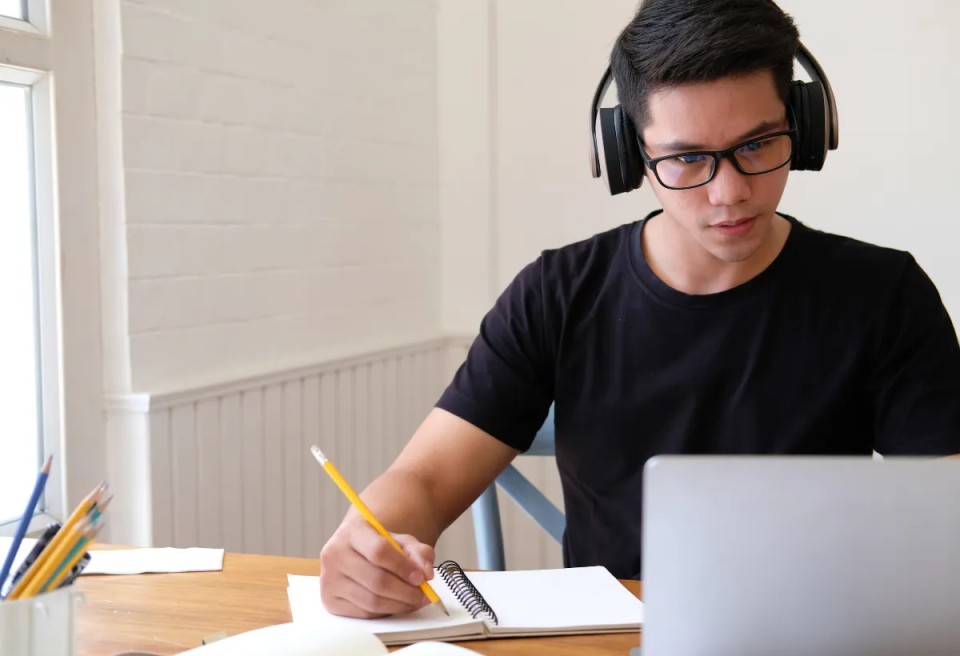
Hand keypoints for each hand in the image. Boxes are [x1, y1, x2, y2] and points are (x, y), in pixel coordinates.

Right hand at [319, 517, 435, 618]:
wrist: (356, 551)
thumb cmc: (379, 545)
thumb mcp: (401, 541)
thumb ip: (419, 553)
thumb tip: (426, 573)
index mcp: (352, 532)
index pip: (379, 551)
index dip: (403, 568)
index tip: (421, 578)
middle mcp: (335, 554)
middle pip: (377, 580)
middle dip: (406, 592)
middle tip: (424, 596)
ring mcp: (329, 578)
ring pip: (371, 601)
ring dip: (399, 605)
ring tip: (414, 601)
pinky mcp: (329, 600)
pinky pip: (364, 613)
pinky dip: (385, 612)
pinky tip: (395, 604)